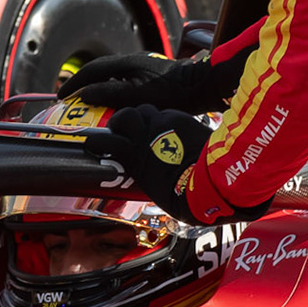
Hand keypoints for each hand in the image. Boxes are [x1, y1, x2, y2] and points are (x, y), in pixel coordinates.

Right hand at [59, 50, 247, 113]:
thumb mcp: (138, 95)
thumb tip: (85, 94)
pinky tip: (114, 106)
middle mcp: (132, 61)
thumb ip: (110, 94)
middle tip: (70, 100)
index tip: (61, 97)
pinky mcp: (151, 76)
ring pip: (111, 77)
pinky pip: (123, 82)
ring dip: (97, 88)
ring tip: (87, 104)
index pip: (91, 71)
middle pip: (99, 71)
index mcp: (126, 63)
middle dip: (83, 85)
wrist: (202, 86)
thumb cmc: (173, 92)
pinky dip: (112, 92)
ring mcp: (142, 67)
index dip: (74, 83)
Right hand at [103, 105, 208, 220]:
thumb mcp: (151, 187)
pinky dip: (165, 120)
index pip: (103, 140)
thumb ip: (142, 171)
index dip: (97, 141)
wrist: (211, 185)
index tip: (96, 144)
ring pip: (146, 109)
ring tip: (146, 127)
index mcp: (133, 155)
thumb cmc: (181, 196)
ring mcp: (165, 124)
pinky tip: (171, 130)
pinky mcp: (183, 119)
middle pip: (125, 115)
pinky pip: (168, 113)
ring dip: (143, 117)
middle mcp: (145, 134)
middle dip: (121, 120)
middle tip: (122, 129)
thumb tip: (142, 170)